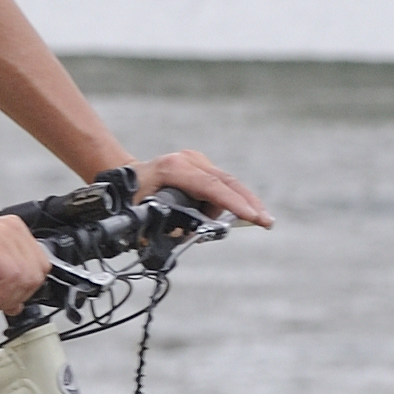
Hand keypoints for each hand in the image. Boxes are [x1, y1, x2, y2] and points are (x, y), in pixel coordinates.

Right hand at [0, 210, 52, 314]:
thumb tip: (20, 303)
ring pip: (27, 277)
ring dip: (8, 298)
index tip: (8, 301)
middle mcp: (9, 228)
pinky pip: (12, 276)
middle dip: (19, 296)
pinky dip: (0, 297)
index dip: (27, 290)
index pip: (41, 266)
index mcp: (13, 230)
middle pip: (38, 272)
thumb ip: (8, 283)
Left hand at [135, 149, 272, 229]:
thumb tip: (191, 233)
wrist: (126, 175)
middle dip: (250, 204)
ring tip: (223, 222)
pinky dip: (228, 201)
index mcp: (174, 168)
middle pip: (228, 182)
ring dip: (232, 207)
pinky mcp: (201, 165)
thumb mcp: (143, 213)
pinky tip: (235, 213)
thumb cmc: (132, 196)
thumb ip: (168, 226)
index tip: (252, 216)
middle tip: (267, 222)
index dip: (233, 203)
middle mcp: (188, 160)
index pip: (211, 187)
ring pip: (226, 186)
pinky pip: (221, 186)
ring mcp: (196, 161)